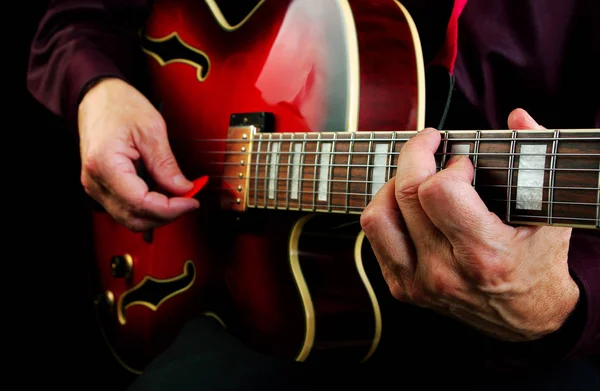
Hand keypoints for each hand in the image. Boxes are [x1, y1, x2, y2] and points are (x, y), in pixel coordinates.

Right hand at [78, 78, 198, 231]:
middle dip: (166, 214)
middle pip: (134, 217)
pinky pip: (125, 207)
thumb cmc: (120, 106)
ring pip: (130, 218)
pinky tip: (162, 194)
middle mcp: (95, 181)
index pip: (140, 203)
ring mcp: (95, 186)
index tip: (191, 201)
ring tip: (177, 196)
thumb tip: (183, 189)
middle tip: (189, 200)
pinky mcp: (101, 187)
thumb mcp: (151, 130)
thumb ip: (166, 165)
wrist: (98, 97)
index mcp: (105, 164)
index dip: (170, 208)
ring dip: (157, 213)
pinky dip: (147, 207)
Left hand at [360, 108, 579, 341]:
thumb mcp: (549, 212)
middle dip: (415, 156)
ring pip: (378, 217)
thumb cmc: (538, 261)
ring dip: (392, 185)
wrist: (528, 317)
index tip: (463, 162)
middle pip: (405, 195)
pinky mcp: (403, 289)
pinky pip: (376, 237)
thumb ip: (536, 158)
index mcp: (484, 254)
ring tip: (415, 176)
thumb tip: (517, 117)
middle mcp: (444, 272)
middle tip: (430, 144)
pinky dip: (387, 211)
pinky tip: (408, 204)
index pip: (438, 191)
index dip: (448, 165)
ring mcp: (418, 284)